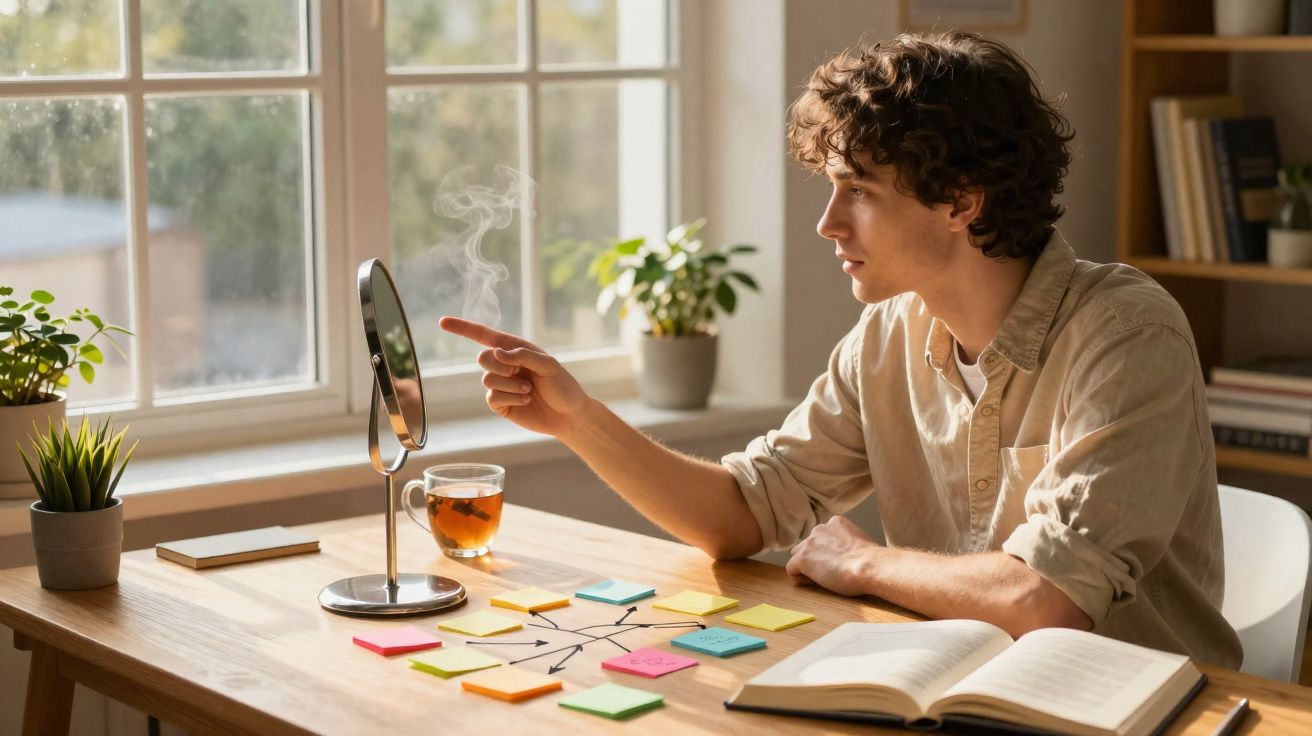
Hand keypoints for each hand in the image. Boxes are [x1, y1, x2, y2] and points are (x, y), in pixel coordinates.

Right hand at [438, 316, 589, 437]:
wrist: (569, 415)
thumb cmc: (562, 386)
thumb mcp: (548, 365)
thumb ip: (522, 355)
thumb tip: (496, 352)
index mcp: (514, 348)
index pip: (484, 335)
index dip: (462, 328)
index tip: (442, 322)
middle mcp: (505, 364)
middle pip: (482, 358)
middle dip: (500, 366)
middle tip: (520, 373)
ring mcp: (501, 384)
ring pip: (487, 379)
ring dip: (510, 385)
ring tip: (529, 389)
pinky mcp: (500, 403)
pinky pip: (492, 397)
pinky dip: (511, 397)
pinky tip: (526, 400)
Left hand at [785, 516, 881, 595]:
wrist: (870, 566)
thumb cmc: (872, 561)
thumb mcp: (861, 543)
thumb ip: (848, 544)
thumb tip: (846, 557)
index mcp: (836, 522)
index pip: (822, 536)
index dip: (826, 552)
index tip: (836, 563)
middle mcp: (820, 528)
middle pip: (808, 545)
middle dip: (814, 557)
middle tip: (828, 572)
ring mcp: (810, 543)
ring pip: (797, 556)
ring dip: (806, 567)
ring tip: (821, 579)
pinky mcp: (803, 558)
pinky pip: (791, 569)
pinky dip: (799, 579)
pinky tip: (813, 584)